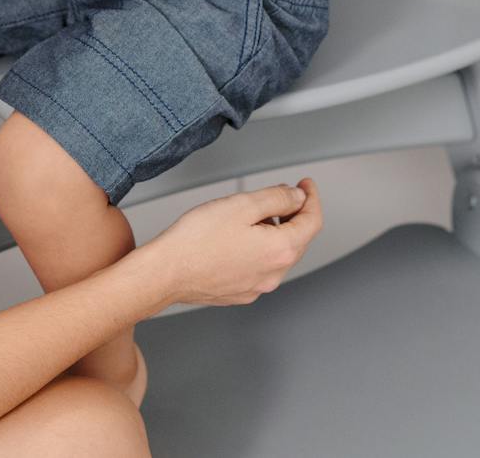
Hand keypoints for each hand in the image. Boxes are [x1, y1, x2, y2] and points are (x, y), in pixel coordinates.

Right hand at [146, 179, 321, 306]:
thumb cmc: (196, 241)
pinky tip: (240, 237)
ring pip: (278, 254)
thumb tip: (296, 198)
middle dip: (294, 214)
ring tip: (254, 214)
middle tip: (282, 194)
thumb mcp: (242, 204)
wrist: (166, 272)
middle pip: (298, 239)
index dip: (312, 198)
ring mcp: (257, 286)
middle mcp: (273, 273)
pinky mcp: (240, 292)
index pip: (312, 221)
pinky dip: (260, 248)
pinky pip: (260, 267)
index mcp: (280, 250)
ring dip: (276, 231)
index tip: (306, 186)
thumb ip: (276, 198)